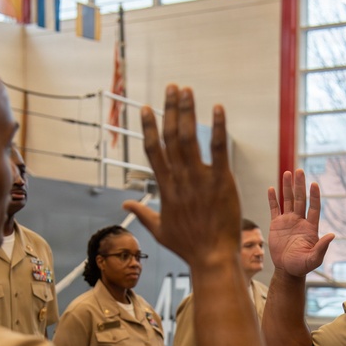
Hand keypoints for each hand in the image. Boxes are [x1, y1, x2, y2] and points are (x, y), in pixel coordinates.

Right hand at [125, 85, 240, 266]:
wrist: (211, 258)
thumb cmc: (188, 246)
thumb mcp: (160, 230)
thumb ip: (142, 213)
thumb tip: (124, 204)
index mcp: (165, 187)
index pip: (153, 150)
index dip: (149, 127)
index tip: (147, 108)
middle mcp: (179, 179)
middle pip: (170, 137)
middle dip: (170, 109)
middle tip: (173, 87)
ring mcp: (199, 179)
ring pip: (188, 138)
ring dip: (187, 111)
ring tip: (187, 90)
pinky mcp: (220, 182)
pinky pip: (217, 150)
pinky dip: (217, 127)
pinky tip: (217, 108)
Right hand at [267, 169, 334, 277]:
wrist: (287, 269)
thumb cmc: (302, 266)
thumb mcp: (313, 259)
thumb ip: (322, 247)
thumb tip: (332, 235)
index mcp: (310, 227)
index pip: (314, 208)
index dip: (314, 196)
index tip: (314, 184)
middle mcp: (300, 221)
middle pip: (300, 199)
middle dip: (300, 185)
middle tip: (299, 171)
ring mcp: (288, 221)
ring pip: (288, 200)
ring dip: (288, 187)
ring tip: (288, 173)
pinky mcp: (276, 224)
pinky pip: (274, 209)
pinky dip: (273, 199)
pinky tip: (272, 188)